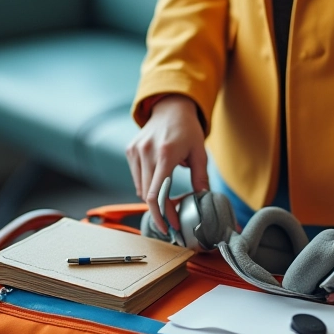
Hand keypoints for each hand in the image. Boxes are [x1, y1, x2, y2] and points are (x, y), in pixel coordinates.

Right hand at [125, 94, 207, 233]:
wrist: (171, 108)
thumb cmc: (188, 129)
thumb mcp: (200, 152)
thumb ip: (200, 177)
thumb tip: (203, 199)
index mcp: (166, 153)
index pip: (158, 193)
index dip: (164, 214)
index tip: (171, 226)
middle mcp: (147, 152)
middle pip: (147, 195)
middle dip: (160, 212)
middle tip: (172, 221)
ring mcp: (136, 151)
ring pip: (141, 189)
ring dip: (154, 198)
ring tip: (169, 198)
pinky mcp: (130, 151)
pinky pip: (137, 178)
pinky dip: (147, 185)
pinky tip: (159, 180)